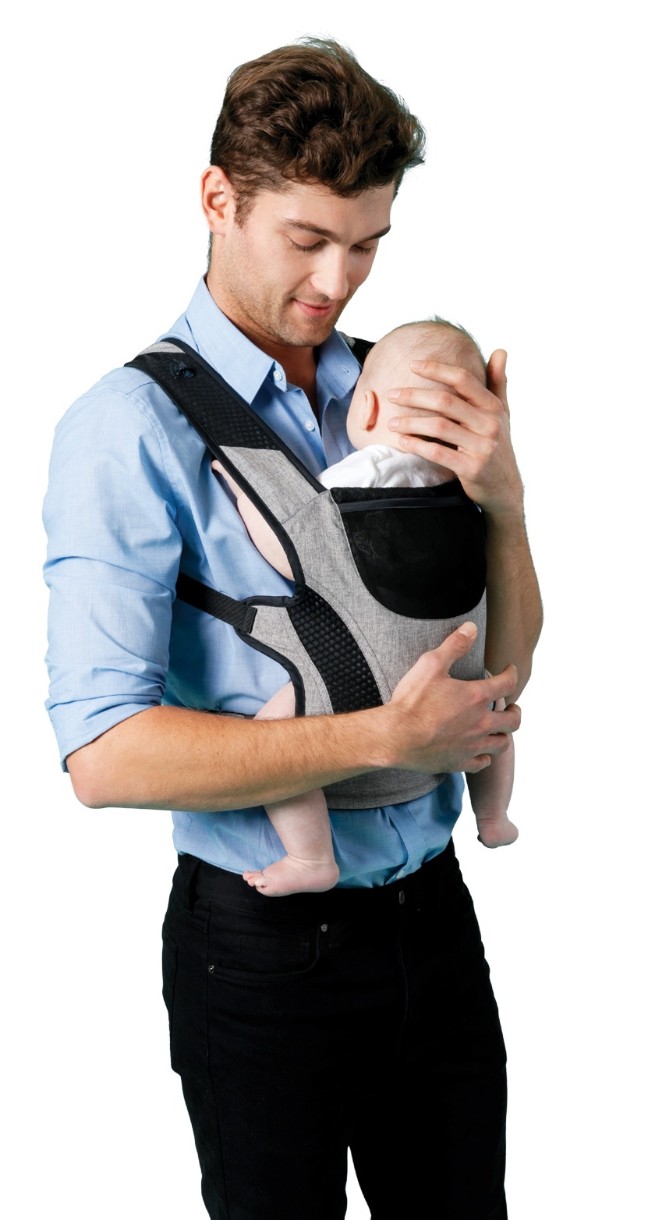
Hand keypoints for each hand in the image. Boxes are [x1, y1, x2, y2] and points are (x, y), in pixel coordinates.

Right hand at [383, 623, 520, 774]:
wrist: (395, 737)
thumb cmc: (411, 701)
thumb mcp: (431, 664)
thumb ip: (454, 645)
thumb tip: (471, 627)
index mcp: (476, 697)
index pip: (507, 683)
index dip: (512, 674)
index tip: (510, 670)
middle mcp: (480, 723)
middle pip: (513, 720)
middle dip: (515, 711)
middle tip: (511, 707)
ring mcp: (471, 745)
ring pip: (502, 744)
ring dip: (503, 735)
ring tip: (499, 729)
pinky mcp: (459, 762)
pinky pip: (482, 763)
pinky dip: (484, 757)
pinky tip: (480, 752)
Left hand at [386, 349, 522, 514]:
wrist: (504, 488)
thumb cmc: (497, 446)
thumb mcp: (502, 414)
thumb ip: (498, 382)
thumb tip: (501, 350)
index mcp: (494, 407)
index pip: (463, 380)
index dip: (437, 369)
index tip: (412, 365)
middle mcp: (490, 424)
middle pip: (446, 402)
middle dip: (414, 396)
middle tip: (392, 394)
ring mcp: (482, 447)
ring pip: (439, 427)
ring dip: (410, 422)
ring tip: (391, 422)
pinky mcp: (471, 469)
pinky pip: (438, 453)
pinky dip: (417, 445)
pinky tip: (401, 441)